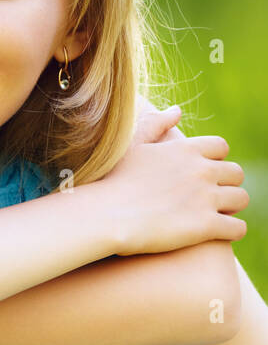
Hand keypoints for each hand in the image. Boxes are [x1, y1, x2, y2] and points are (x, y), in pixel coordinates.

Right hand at [105, 105, 247, 255]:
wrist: (104, 216)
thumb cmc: (110, 181)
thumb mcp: (131, 145)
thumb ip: (155, 124)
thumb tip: (176, 110)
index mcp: (185, 149)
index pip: (220, 147)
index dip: (214, 160)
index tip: (202, 173)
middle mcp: (201, 170)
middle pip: (235, 172)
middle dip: (226, 183)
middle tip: (210, 196)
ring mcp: (206, 198)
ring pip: (241, 199)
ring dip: (231, 207)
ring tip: (215, 216)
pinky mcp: (208, 226)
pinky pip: (238, 228)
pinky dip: (232, 231)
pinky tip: (216, 234)